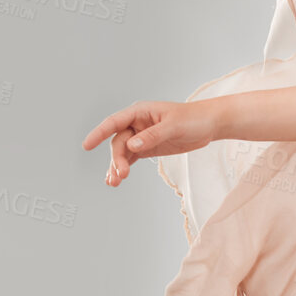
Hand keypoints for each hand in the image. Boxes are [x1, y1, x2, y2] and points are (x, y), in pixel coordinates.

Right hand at [81, 98, 218, 186]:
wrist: (209, 124)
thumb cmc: (192, 119)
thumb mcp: (174, 126)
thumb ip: (153, 136)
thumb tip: (132, 145)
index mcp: (139, 112)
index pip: (114, 122)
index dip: (99, 133)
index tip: (87, 146)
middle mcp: (136, 123)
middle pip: (118, 142)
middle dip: (117, 159)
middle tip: (121, 175)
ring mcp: (141, 136)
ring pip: (122, 152)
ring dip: (117, 167)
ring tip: (113, 183)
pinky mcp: (147, 148)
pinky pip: (130, 158)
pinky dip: (124, 168)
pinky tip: (116, 179)